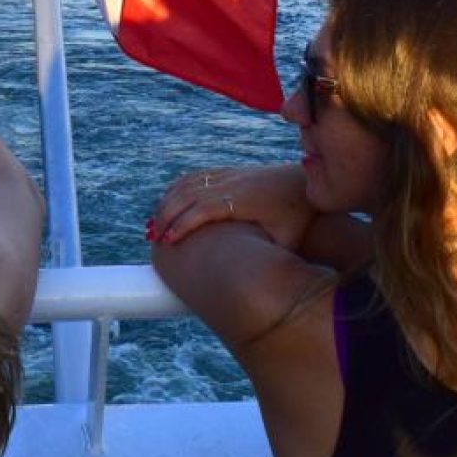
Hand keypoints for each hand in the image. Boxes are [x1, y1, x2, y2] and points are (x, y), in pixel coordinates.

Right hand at [149, 164, 313, 248]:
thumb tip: (253, 284)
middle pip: (188, 193)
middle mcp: (231, 183)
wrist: (303, 185)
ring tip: (155, 225)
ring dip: (167, 202)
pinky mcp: (226, 172)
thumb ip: (268, 258)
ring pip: (187, 183)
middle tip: (153, 239)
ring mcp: (227, 175)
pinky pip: (194, 177)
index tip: (169, 242)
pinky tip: (167, 205)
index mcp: (243, 200)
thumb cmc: (296, 218)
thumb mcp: (287, 241)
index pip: (204, 208)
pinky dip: (176, 189)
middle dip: (166, 215)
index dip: (184, 224)